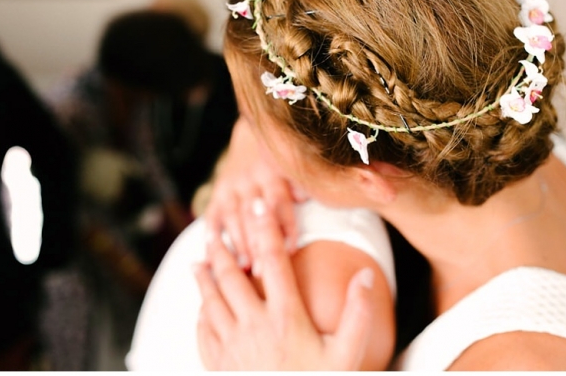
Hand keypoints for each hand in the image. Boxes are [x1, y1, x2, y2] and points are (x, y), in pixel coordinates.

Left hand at [194, 200, 374, 370]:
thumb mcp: (348, 354)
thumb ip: (358, 313)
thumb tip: (365, 276)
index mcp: (286, 317)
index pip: (273, 262)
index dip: (265, 230)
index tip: (259, 206)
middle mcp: (253, 327)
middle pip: (232, 275)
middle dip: (223, 247)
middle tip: (217, 226)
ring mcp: (231, 348)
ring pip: (210, 300)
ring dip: (204, 275)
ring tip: (200, 258)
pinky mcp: (219, 368)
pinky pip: (202, 333)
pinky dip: (200, 313)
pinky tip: (201, 307)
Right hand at [204, 116, 302, 268]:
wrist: (252, 138)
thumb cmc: (283, 163)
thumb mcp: (295, 166)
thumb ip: (302, 183)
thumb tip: (307, 198)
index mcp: (273, 173)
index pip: (279, 202)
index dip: (285, 225)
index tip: (291, 250)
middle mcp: (249, 179)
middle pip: (253, 214)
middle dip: (257, 243)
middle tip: (263, 271)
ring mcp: (230, 187)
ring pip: (232, 218)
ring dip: (237, 243)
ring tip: (243, 267)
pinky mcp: (216, 195)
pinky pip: (211, 218)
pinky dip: (212, 238)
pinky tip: (213, 257)